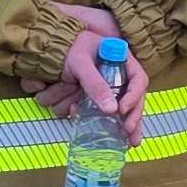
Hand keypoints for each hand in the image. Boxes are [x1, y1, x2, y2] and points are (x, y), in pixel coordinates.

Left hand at [43, 8, 145, 128]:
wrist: (47, 46)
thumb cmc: (67, 47)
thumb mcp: (81, 62)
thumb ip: (95, 84)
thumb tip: (112, 110)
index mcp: (121, 61)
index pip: (138, 80)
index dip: (134, 97)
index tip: (122, 110)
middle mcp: (116, 77)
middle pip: (131, 103)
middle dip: (131, 122)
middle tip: (131, 140)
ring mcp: (103, 89)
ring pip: (109, 110)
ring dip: (95, 115)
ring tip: (77, 111)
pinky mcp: (89, 97)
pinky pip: (93, 112)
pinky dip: (83, 115)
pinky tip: (72, 112)